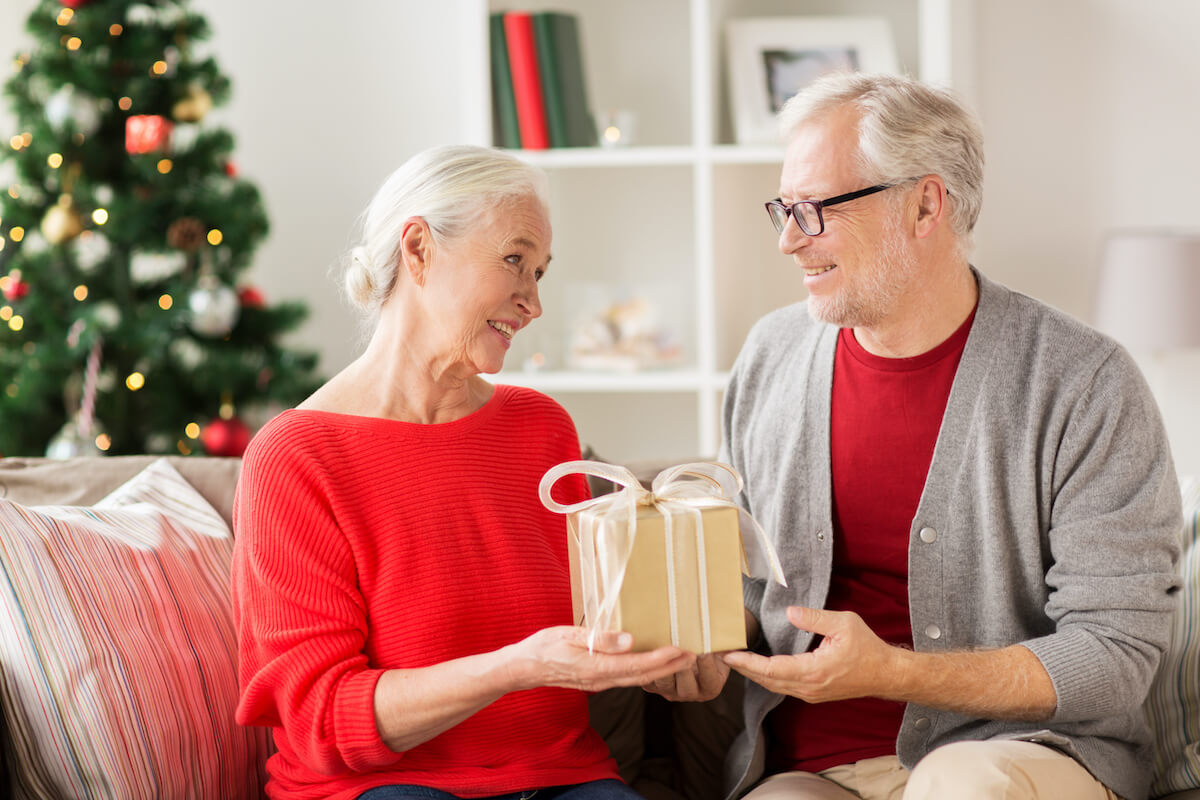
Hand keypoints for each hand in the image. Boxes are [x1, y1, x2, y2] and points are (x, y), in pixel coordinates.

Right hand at [509, 626, 695, 692]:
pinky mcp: (598, 679)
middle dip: (670, 666)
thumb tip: (629, 640)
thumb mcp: (569, 636)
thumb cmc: (544, 647)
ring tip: (681, 658)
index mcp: (596, 668)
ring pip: (637, 678)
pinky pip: (628, 677)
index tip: (681, 649)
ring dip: (662, 669)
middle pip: (643, 675)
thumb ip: (599, 639)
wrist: (524, 668)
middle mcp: (602, 679)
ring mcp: (600, 682)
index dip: (661, 659)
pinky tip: (654, 662)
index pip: (636, 665)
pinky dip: (646, 670)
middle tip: (694, 654)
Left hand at [644, 652, 729, 700]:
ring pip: (664, 684)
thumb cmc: (708, 647)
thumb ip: (726, 644)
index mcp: (711, 687)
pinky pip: (647, 679)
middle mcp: (691, 693)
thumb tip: (729, 631)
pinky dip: (646, 666)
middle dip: (683, 668)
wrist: (689, 650)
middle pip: (686, 687)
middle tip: (680, 650)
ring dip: (662, 667)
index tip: (704, 650)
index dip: (706, 666)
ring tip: (660, 649)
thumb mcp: (721, 647)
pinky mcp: (653, 686)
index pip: (709, 679)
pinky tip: (645, 651)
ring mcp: (670, 691)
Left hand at [721, 606, 901, 702]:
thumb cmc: (867, 648)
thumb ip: (814, 618)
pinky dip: (767, 677)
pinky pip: (784, 687)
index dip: (747, 662)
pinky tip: (759, 667)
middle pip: (766, 680)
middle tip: (722, 656)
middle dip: (743, 668)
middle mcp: (808, 687)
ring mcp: (811, 693)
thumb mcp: (842, 624)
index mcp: (812, 671)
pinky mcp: (814, 693)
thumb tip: (790, 613)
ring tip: (736, 660)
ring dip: (753, 674)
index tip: (729, 655)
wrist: (886, 674)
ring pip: (774, 686)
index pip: (770, 669)